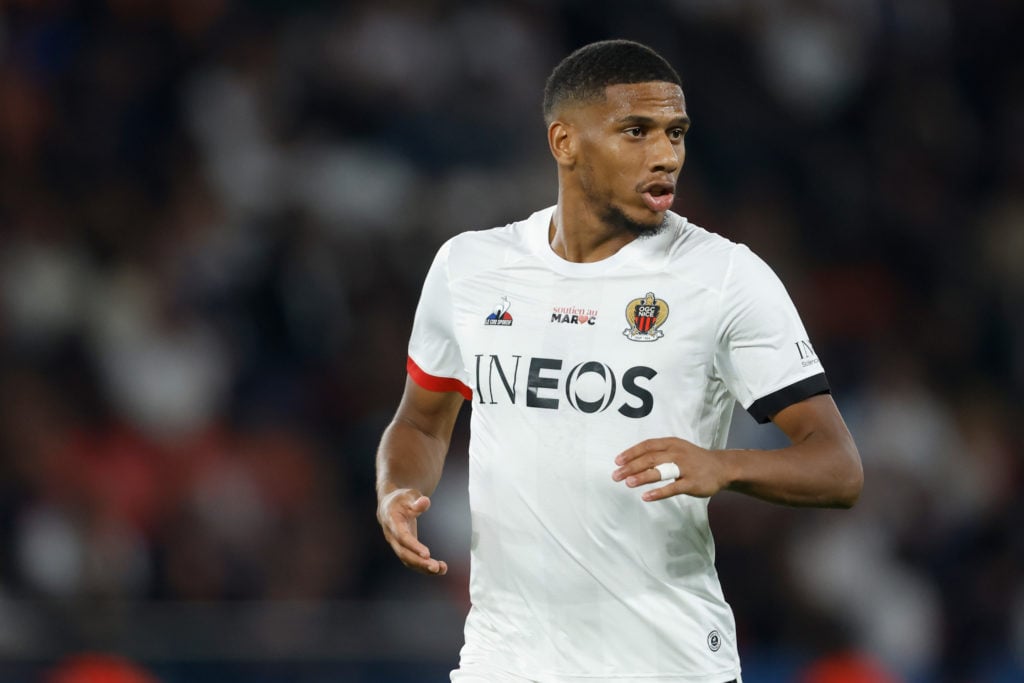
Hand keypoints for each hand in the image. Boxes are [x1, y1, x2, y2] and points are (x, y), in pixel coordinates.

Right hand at [377, 488, 447, 574]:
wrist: (389, 506)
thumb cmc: (401, 500)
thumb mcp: (409, 495)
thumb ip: (417, 501)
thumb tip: (425, 502)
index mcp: (392, 521)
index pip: (402, 537)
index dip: (413, 546)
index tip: (427, 554)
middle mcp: (392, 536)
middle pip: (404, 553)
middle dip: (419, 562)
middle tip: (435, 567)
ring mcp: (396, 545)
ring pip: (408, 560)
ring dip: (423, 567)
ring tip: (441, 569)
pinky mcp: (403, 549)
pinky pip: (412, 562)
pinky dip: (424, 567)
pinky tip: (440, 568)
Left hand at [612, 437, 729, 501]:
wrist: (722, 467)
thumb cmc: (694, 458)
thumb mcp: (677, 448)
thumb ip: (659, 452)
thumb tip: (633, 460)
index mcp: (671, 443)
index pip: (647, 446)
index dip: (631, 453)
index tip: (617, 461)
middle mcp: (677, 453)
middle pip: (649, 458)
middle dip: (630, 467)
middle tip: (616, 475)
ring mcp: (685, 467)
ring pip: (660, 471)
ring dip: (642, 477)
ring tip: (628, 483)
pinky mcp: (692, 482)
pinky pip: (672, 488)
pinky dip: (658, 492)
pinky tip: (646, 496)